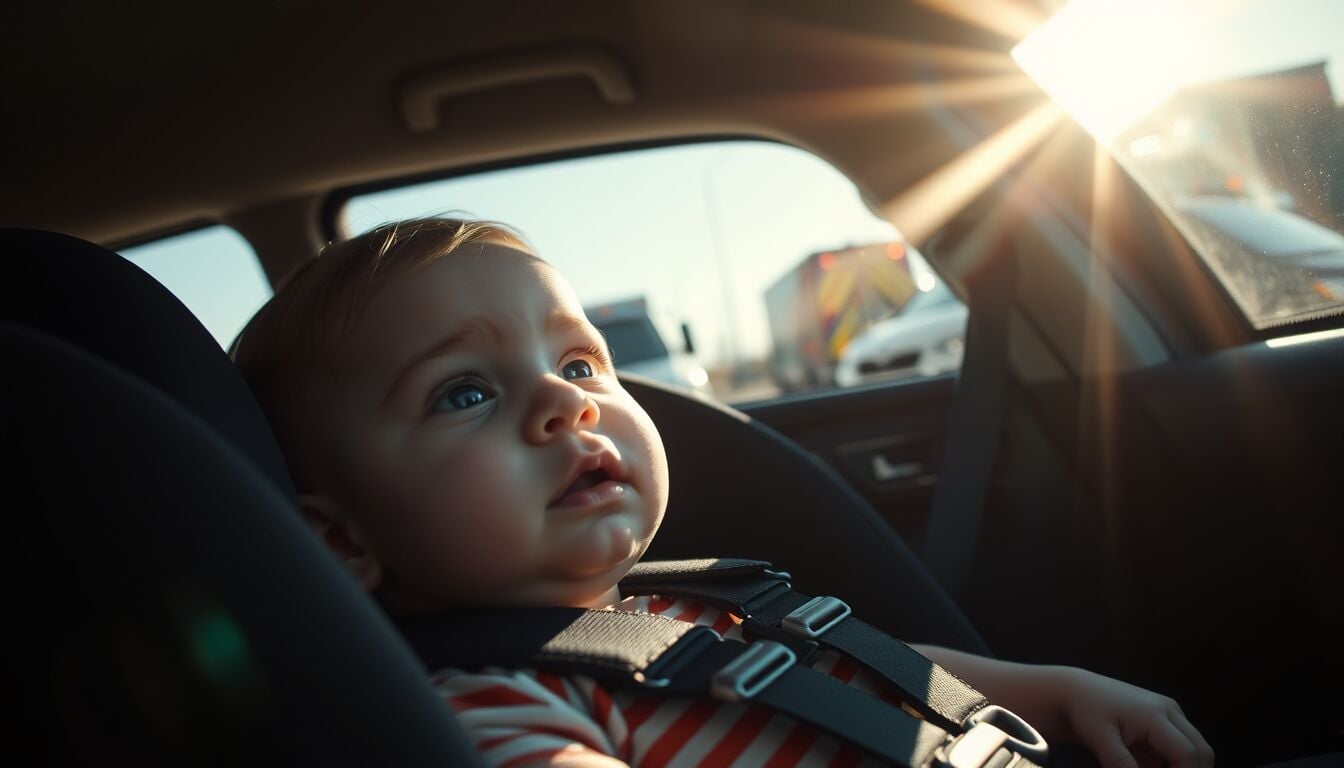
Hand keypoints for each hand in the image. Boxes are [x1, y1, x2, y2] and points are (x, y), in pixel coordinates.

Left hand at [1055, 668, 1212, 767]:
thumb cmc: (1086, 710)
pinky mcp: (1163, 726)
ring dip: (1182, 767)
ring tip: (1146, 765)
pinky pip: (1178, 751)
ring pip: (1194, 751)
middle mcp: (1169, 712)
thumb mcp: (1099, 738)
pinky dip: (1171, 765)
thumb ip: (1120, 763)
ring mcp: (1169, 717)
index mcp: (1155, 714)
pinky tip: (1146, 764)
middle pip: (1201, 751)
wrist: (1077, 692)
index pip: (1188, 753)